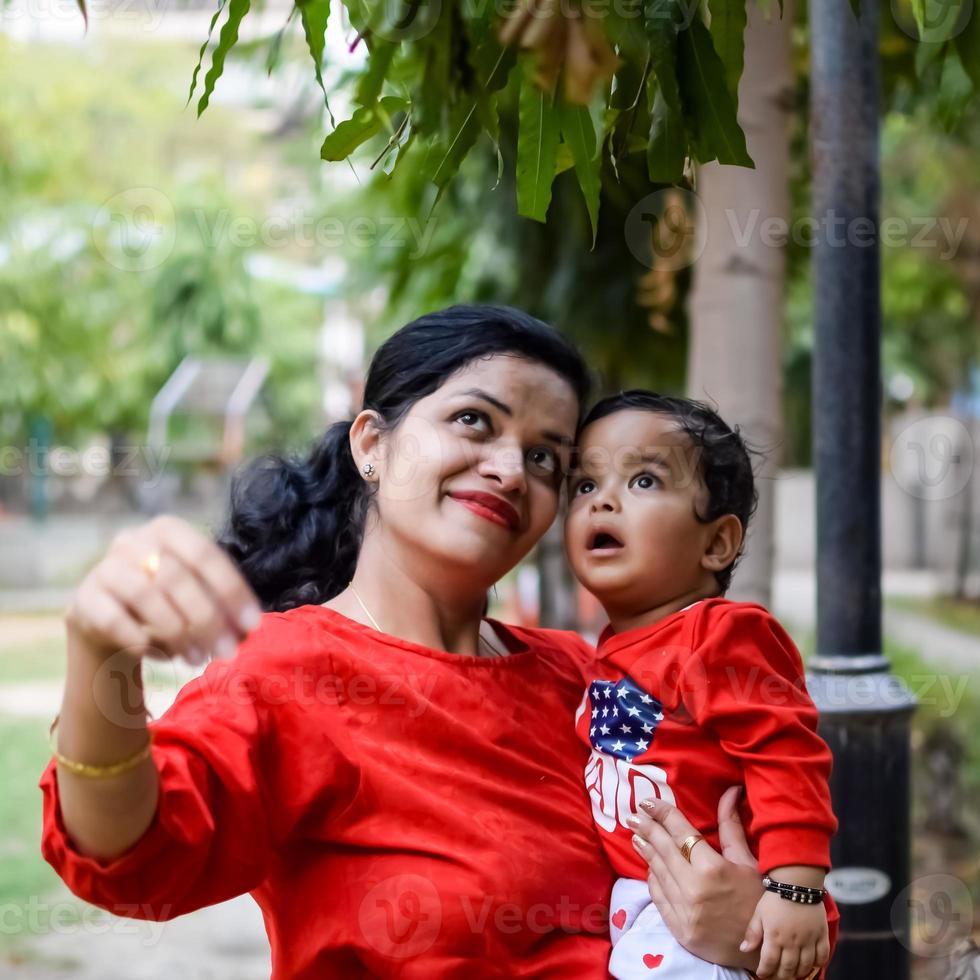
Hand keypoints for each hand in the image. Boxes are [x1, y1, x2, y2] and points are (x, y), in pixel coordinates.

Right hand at [65, 515, 261, 667]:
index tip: (253, 626)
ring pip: (148, 596)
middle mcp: (134, 540)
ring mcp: (105, 567)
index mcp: (169, 530)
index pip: (206, 555)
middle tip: (227, 652)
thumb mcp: (195, 590)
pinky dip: (143, 641)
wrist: (109, 616)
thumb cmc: (166, 598)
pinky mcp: (84, 599)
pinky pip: (115, 620)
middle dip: (208, 619)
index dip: (232, 591)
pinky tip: (165, 657)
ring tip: (199, 658)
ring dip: (179, 632)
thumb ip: (220, 602)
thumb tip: (248, 630)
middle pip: (178, 577)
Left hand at [627, 786, 764, 971]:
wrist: (764, 951)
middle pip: (663, 850)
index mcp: (712, 868)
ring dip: (646, 852)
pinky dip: (653, 879)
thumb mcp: (749, 862)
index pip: (680, 832)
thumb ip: (731, 826)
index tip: (648, 802)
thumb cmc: (760, 901)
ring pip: (658, 872)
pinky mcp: (679, 930)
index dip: (663, 814)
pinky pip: (659, 898)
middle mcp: (694, 888)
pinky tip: (649, 867)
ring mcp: (685, 911)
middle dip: (647, 829)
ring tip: (637, 836)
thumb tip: (730, 792)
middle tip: (633, 816)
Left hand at [741, 890, 828, 979]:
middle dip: (781, 976)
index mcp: (774, 936)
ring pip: (805, 966)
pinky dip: (817, 964)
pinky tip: (810, 965)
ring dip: (798, 973)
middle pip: (788, 968)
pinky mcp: (821, 935)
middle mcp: (792, 942)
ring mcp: (808, 940)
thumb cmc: (774, 897)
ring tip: (792, 974)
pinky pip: (822, 956)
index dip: (765, 972)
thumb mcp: (759, 912)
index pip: (769, 963)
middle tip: (777, 977)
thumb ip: (753, 932)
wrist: (796, 882)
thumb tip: (743, 950)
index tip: (762, 974)